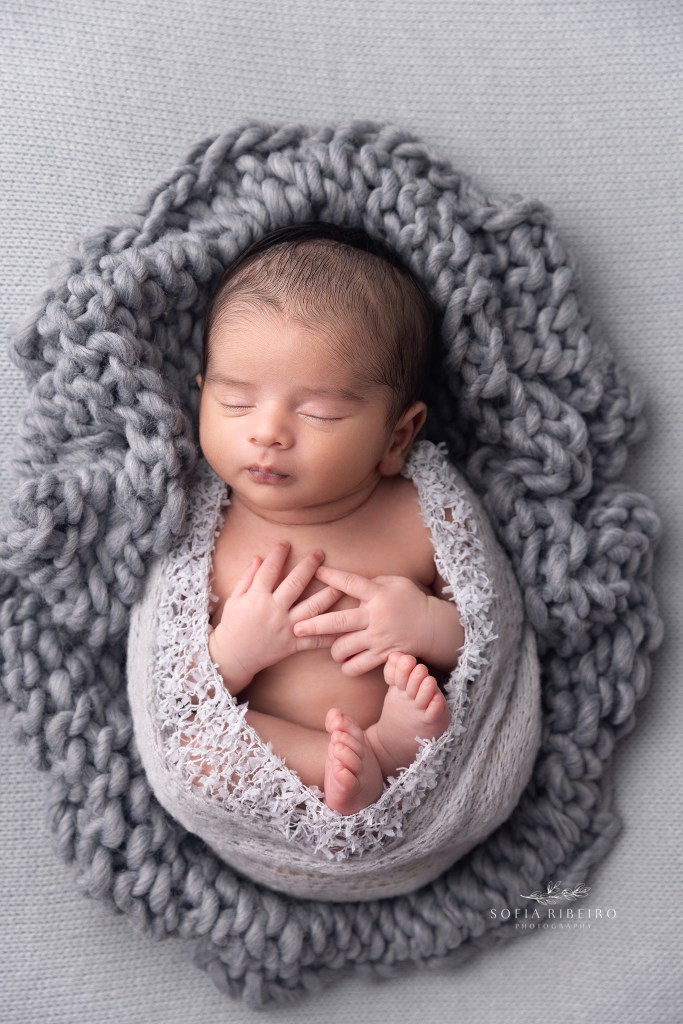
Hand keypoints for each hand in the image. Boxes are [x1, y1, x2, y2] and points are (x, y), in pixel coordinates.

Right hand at [209, 541, 341, 692]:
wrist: (232, 657)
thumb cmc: (232, 625)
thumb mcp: (235, 599)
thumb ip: (247, 578)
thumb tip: (259, 557)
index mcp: (256, 597)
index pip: (270, 569)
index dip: (278, 554)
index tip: (286, 543)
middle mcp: (273, 610)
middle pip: (296, 583)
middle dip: (309, 565)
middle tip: (320, 553)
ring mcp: (285, 627)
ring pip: (312, 608)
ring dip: (328, 594)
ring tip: (340, 583)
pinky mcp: (292, 644)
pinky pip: (315, 639)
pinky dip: (330, 634)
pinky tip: (343, 624)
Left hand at [293, 566, 433, 675]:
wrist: (433, 627)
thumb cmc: (410, 600)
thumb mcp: (394, 583)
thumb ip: (370, 583)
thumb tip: (346, 583)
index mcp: (378, 594)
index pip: (351, 583)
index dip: (332, 577)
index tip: (315, 572)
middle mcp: (376, 617)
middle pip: (339, 622)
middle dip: (315, 625)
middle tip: (296, 628)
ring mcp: (379, 639)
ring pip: (345, 648)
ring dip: (333, 650)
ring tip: (331, 648)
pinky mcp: (382, 656)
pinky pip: (358, 666)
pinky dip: (348, 666)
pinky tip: (346, 662)